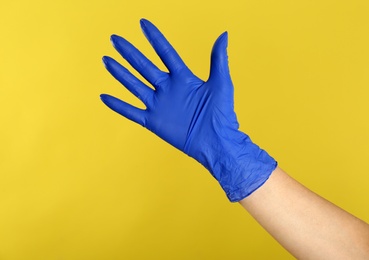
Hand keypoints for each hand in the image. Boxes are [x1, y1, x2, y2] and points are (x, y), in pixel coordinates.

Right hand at [101, 19, 276, 201]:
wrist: (215, 141)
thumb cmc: (221, 114)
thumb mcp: (221, 83)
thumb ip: (218, 59)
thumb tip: (224, 35)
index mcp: (183, 78)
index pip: (165, 53)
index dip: (154, 38)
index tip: (143, 23)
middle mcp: (167, 89)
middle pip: (144, 66)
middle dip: (129, 52)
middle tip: (115, 39)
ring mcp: (159, 105)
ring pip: (134, 85)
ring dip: (120, 73)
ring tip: (107, 60)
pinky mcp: (153, 121)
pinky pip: (132, 112)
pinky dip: (118, 106)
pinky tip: (104, 97)